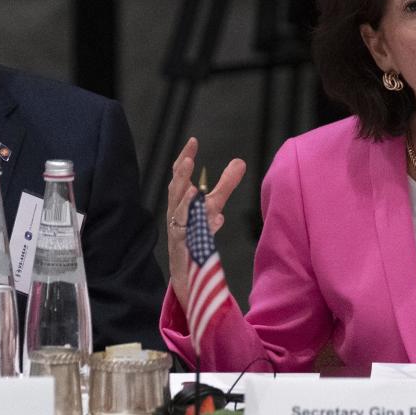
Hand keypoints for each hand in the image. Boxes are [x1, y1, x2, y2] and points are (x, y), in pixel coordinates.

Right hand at [166, 137, 245, 311]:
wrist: (190, 272)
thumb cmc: (197, 234)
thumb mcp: (214, 206)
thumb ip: (225, 185)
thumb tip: (240, 161)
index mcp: (181, 201)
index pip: (180, 177)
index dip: (185, 159)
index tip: (193, 141)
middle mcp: (177, 214)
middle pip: (175, 191)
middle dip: (181, 174)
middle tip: (188, 157)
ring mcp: (179, 232)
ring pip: (179, 212)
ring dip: (186, 198)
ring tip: (194, 187)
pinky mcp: (186, 249)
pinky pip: (191, 235)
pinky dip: (199, 225)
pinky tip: (211, 216)